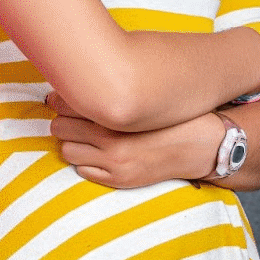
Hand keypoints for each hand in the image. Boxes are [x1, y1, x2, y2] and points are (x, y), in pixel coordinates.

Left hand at [46, 90, 220, 188]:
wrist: (200, 145)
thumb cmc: (172, 115)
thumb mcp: (143, 96)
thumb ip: (113, 89)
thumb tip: (78, 80)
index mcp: (116, 114)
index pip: (68, 104)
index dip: (59, 98)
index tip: (59, 96)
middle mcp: (112, 140)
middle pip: (60, 128)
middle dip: (63, 120)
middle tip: (70, 115)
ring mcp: (114, 163)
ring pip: (67, 151)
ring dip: (71, 141)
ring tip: (82, 134)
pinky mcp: (119, 180)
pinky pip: (82, 170)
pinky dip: (84, 160)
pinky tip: (96, 151)